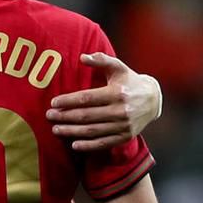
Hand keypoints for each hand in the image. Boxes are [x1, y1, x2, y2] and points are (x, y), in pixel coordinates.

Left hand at [46, 53, 161, 150]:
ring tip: (55, 129)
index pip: (87, 98)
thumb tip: (82, 57)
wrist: (153, 100)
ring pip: (93, 131)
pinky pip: (104, 143)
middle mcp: (121, 111)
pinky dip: (88, 145)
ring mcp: (124, 126)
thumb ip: (101, 60)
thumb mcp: (118, 67)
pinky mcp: (125, 137)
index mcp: (117, 93)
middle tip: (49, 115)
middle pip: (87, 116)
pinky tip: (73, 144)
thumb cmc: (129, 81)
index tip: (53, 102)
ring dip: (72, 131)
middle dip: (65, 116)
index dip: (69, 101)